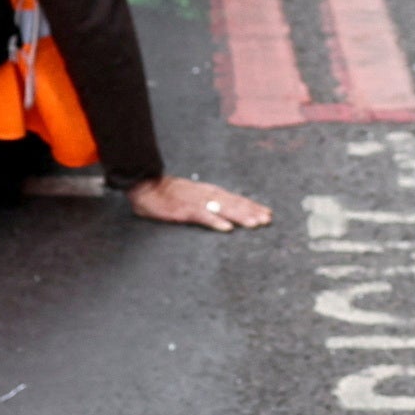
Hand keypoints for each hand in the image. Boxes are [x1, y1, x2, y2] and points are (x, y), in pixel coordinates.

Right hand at [127, 173, 271, 230]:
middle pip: (233, 203)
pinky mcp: (183, 210)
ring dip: (239, 216)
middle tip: (267, 220)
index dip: (251, 205)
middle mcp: (206, 195)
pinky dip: (215, 221)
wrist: (146, 186)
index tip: (267, 213)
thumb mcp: (191, 195)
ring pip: (222, 209)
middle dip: (251, 211)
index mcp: (208, 192)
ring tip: (254, 224)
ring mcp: (195, 202)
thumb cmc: (167, 194)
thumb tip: (223, 211)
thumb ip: (207, 202)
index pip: (235, 199)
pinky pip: (202, 216)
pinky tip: (226, 228)